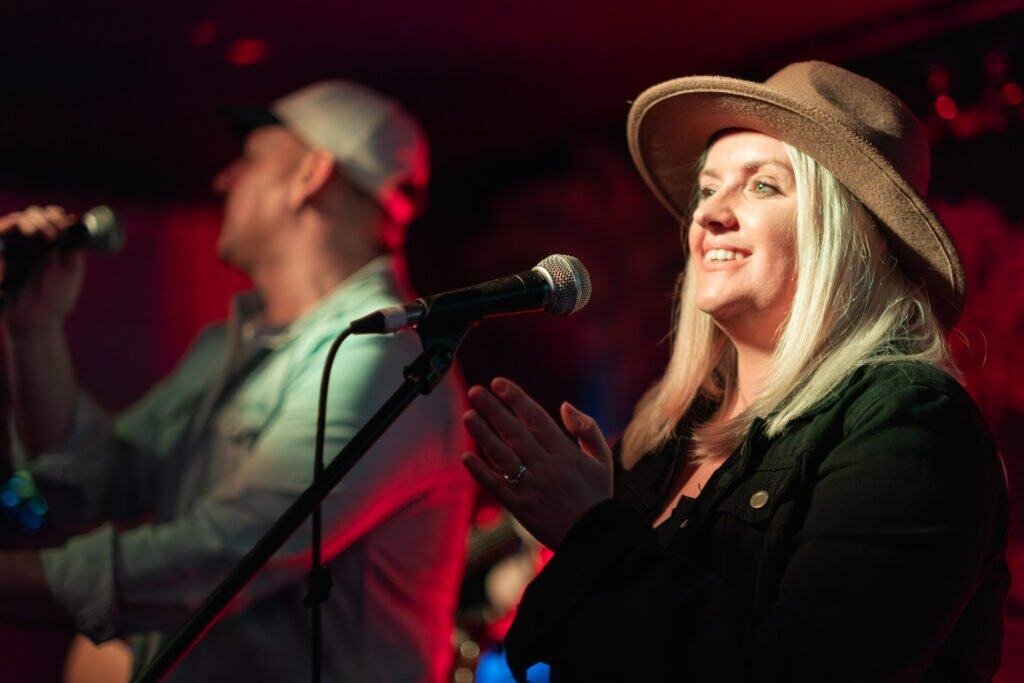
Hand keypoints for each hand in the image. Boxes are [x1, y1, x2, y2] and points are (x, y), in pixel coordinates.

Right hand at [0, 205, 84, 335]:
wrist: (37, 319)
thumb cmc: (56, 298)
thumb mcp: (72, 270)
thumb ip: (73, 247)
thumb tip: (76, 223)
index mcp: (53, 245)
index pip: (52, 218)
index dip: (57, 215)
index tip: (65, 222)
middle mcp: (33, 243)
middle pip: (35, 214)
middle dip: (47, 217)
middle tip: (54, 233)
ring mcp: (16, 247)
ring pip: (19, 219)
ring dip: (33, 220)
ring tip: (42, 234)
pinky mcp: (2, 253)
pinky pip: (2, 230)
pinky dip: (10, 224)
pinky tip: (25, 230)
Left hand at [461, 377, 612, 549]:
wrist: (595, 538)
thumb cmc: (597, 495)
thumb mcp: (602, 459)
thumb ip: (586, 429)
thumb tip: (564, 405)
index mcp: (566, 454)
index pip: (536, 419)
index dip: (516, 399)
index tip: (499, 383)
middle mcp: (546, 468)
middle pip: (515, 433)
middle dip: (494, 410)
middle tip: (475, 391)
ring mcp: (531, 488)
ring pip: (502, 457)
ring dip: (483, 435)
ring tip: (468, 415)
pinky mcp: (520, 508)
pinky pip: (497, 487)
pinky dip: (481, 472)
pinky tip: (466, 457)